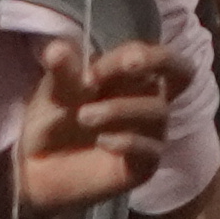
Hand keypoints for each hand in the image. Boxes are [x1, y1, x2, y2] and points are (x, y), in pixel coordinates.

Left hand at [10, 37, 187, 216]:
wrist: (37, 169)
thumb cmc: (54, 121)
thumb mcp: (55, 93)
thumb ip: (62, 72)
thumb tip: (57, 49)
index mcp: (131, 77)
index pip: (148, 55)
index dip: (125, 56)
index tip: (88, 74)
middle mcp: (148, 101)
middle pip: (182, 71)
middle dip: (159, 60)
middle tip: (129, 64)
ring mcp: (150, 134)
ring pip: (158, 111)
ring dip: (120, 108)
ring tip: (84, 116)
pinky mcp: (144, 166)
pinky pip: (151, 150)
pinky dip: (128, 141)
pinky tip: (101, 141)